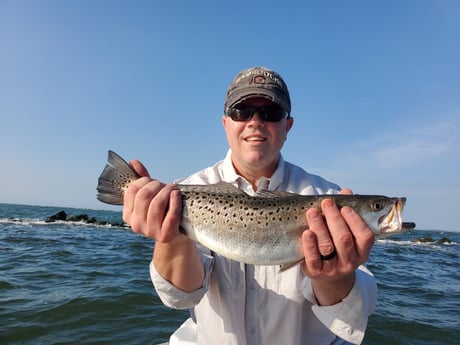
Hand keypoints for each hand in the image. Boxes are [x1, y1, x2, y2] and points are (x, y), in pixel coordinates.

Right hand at [123, 160, 203, 290]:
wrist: (173, 232)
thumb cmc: (160, 210)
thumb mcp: (149, 195)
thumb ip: (141, 178)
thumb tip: (133, 162)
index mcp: (128, 215)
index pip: (132, 191)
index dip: (144, 181)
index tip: (154, 181)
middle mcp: (136, 225)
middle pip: (144, 196)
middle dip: (156, 185)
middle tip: (165, 185)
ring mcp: (150, 232)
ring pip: (156, 204)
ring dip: (167, 191)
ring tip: (173, 188)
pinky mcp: (165, 235)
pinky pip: (171, 215)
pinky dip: (175, 202)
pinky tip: (176, 195)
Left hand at [301, 189, 374, 304]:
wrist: (327, 275)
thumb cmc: (337, 245)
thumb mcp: (346, 232)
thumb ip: (346, 213)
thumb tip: (347, 191)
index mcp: (362, 251)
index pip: (365, 236)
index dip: (355, 220)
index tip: (344, 207)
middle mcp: (350, 262)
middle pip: (343, 238)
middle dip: (334, 218)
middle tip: (326, 203)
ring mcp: (333, 269)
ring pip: (327, 246)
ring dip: (319, 226)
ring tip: (312, 212)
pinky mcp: (316, 272)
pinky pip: (313, 258)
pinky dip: (309, 244)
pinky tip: (306, 232)